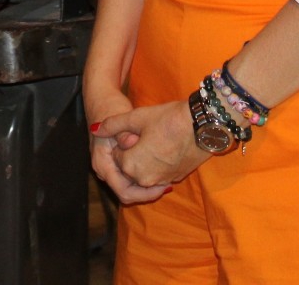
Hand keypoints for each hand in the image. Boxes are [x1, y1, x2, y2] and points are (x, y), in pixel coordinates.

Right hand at [85, 90, 169, 204]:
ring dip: (146, 186)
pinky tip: (159, 171)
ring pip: (129, 187)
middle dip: (146, 192)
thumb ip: (124, 133)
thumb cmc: (111, 107)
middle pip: (126, 192)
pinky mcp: (117, 163)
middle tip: (167, 186)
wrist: (101, 100)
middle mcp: (104, 169)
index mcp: (102, 162)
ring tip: (166, 180)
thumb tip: (131, 143)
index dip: (143, 193)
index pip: (122, 190)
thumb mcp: (119, 117)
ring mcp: (110, 166)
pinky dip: (144, 177)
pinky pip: (130, 178)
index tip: (161, 187)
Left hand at [93, 100, 210, 189]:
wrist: (204, 125)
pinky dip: (157, 165)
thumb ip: (113, 125)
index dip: (123, 142)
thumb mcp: (137, 117)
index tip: (135, 129)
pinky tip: (165, 148)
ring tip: (154, 140)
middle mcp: (144, 179)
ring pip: (144, 174)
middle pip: (129, 168)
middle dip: (132, 154)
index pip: (117, 157)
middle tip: (144, 134)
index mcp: (131, 165)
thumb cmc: (168, 118)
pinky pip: (159, 176)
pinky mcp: (176, 178)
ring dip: (144, 161)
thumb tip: (95, 129)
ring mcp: (162, 181)